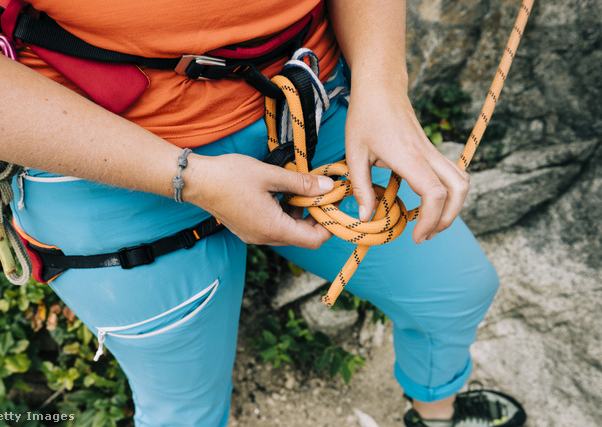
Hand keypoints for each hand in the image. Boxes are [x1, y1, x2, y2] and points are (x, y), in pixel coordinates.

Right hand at [185, 153, 333, 247]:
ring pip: (289, 233)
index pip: (314, 240)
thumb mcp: (270, 175)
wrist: (196, 181)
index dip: (329, 224)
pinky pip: (275, 228)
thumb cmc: (230, 176)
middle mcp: (264, 238)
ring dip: (300, 215)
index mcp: (273, 228)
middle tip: (321, 194)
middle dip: (316, 218)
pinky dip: (286, 215)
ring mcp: (254, 236)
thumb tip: (327, 186)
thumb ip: (301, 184)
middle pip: (303, 238)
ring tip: (302, 191)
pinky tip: (283, 195)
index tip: (333, 203)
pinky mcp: (247, 230)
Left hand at [345, 82, 469, 242]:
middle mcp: (427, 154)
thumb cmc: (365, 116)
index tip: (416, 236)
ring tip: (430, 223)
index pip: (434, 193)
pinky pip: (452, 174)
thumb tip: (365, 218)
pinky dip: (449, 193)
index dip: (431, 219)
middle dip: (448, 217)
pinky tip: (427, 202)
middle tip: (425, 234)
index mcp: (408, 156)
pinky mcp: (430, 149)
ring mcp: (432, 151)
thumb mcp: (354, 152)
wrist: (381, 87)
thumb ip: (360, 186)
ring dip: (453, 206)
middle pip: (459, 190)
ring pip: (461, 181)